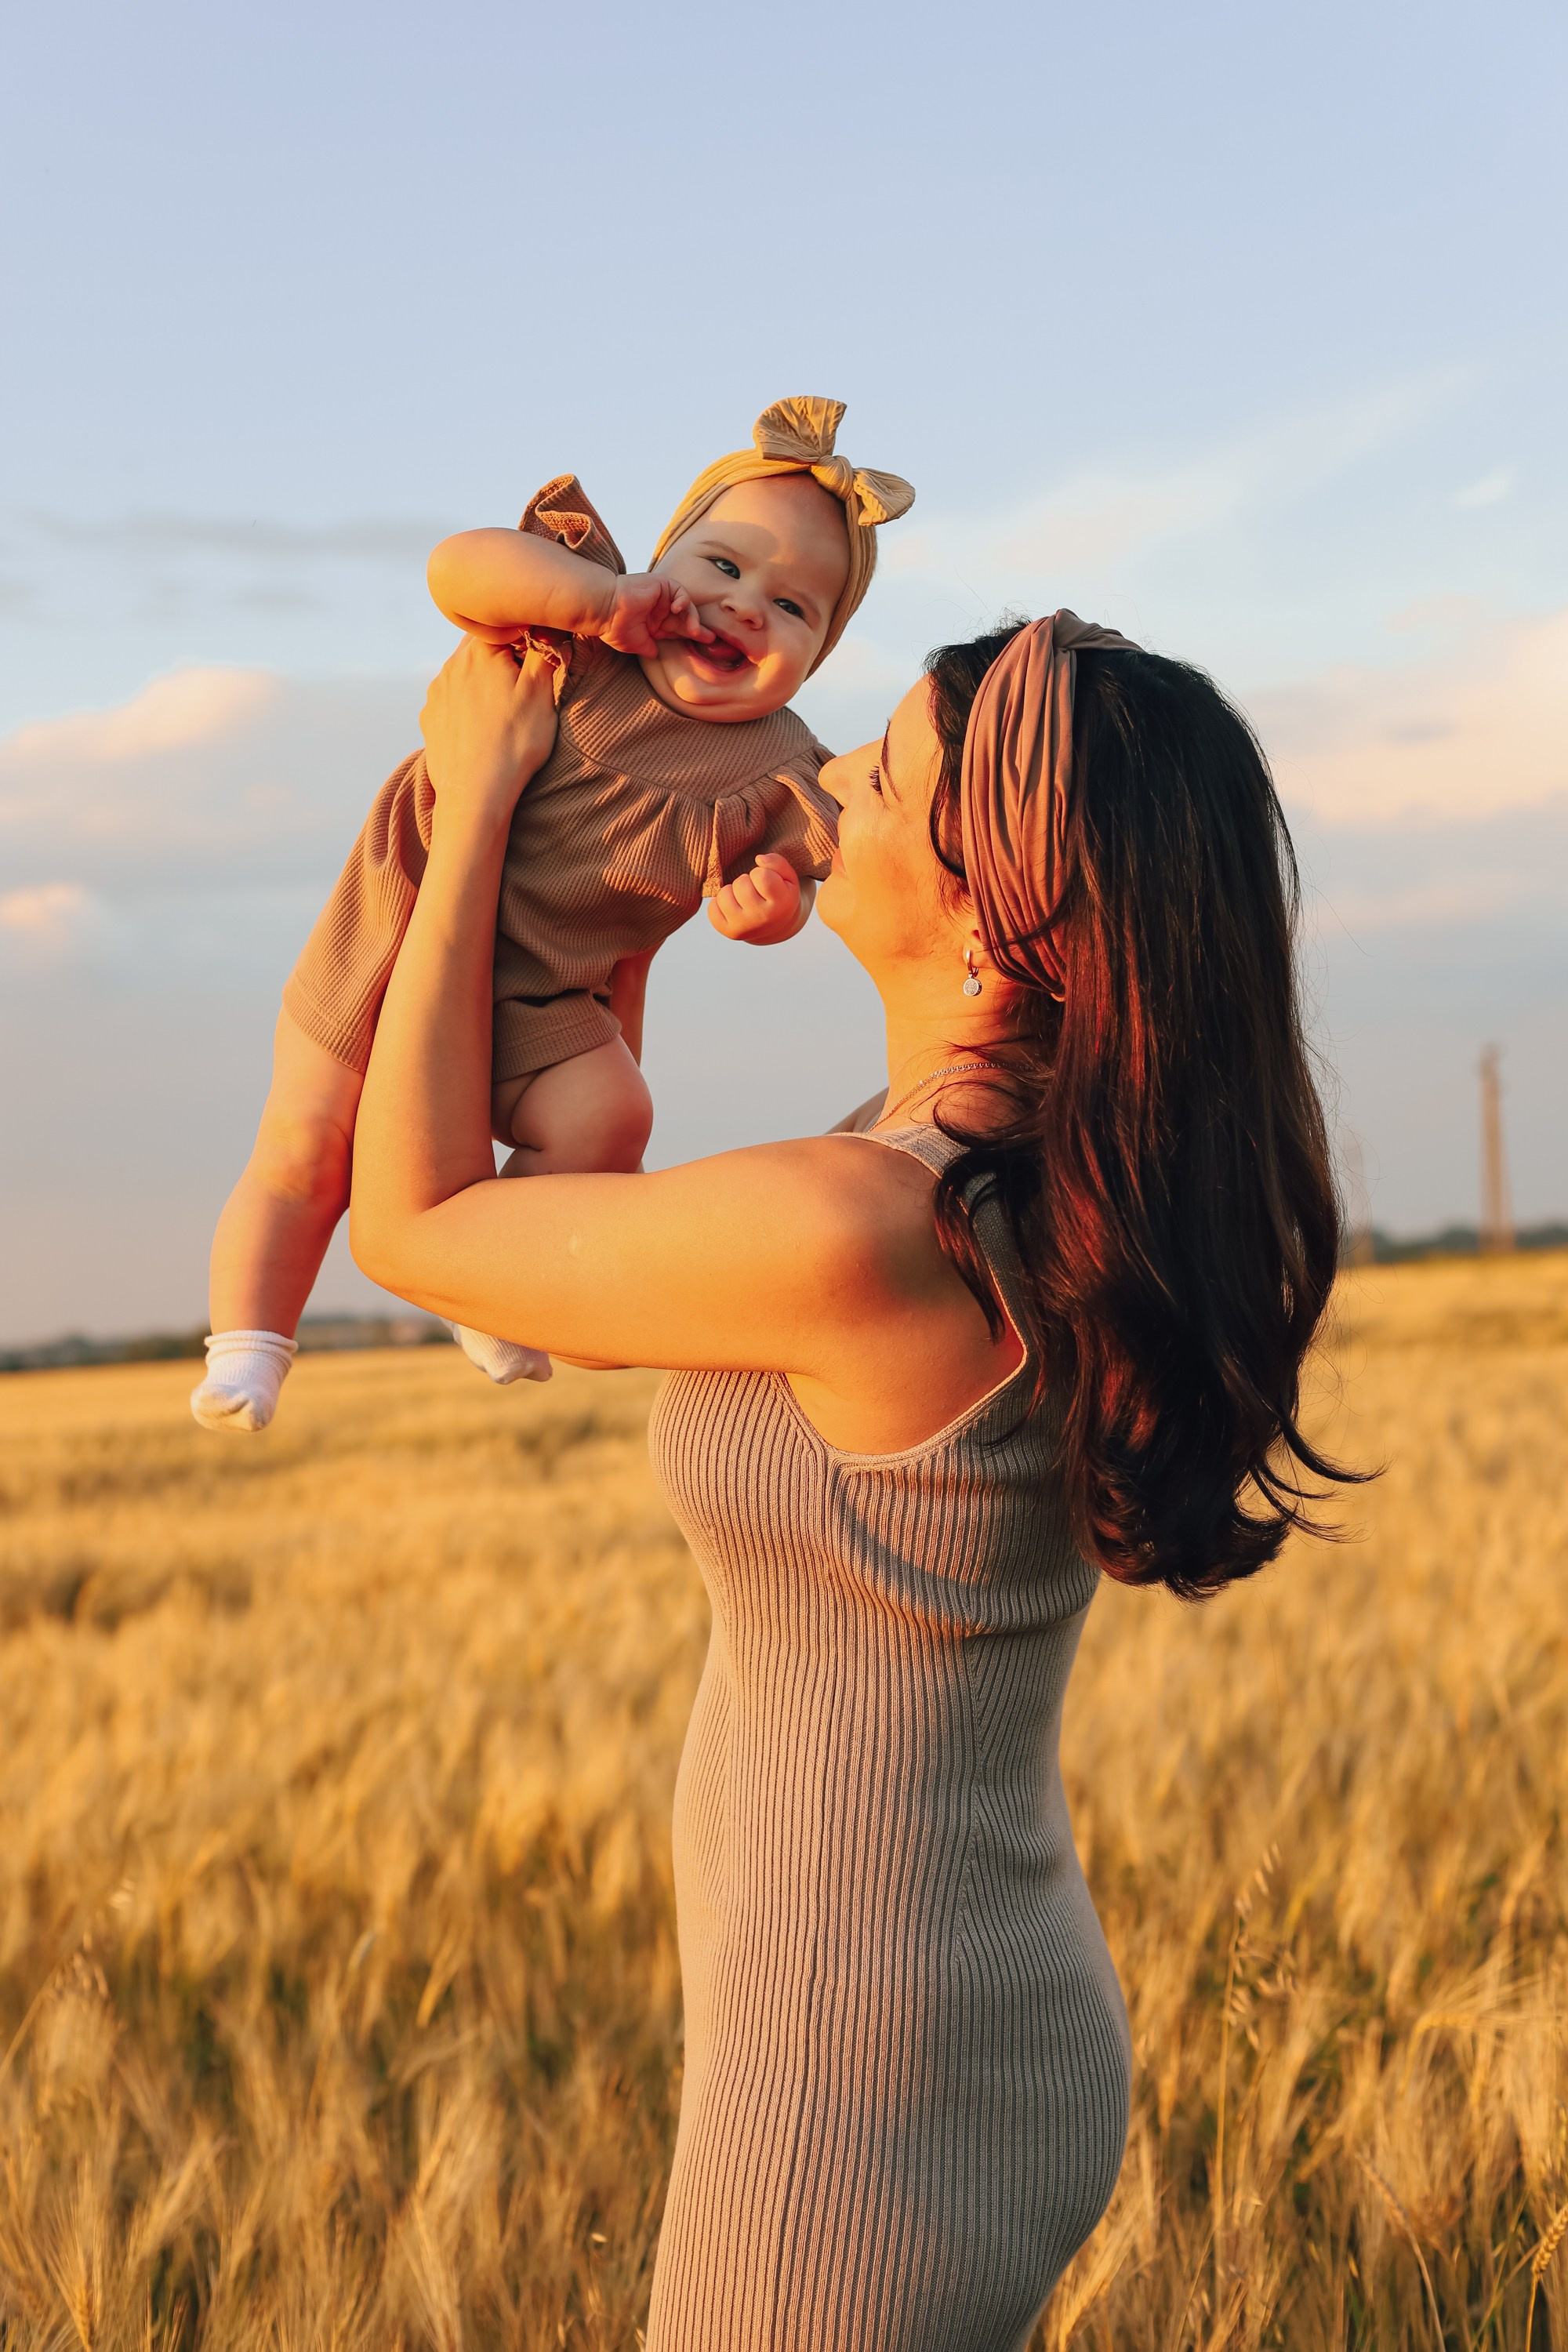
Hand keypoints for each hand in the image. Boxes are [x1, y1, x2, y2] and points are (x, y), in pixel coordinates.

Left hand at [419, 636, 558, 819]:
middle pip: (482, 649)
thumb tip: (547, 628)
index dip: (525, 640)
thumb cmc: (514, 742)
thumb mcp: (542, 692)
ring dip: (483, 683)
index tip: (537, 663)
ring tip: (502, 712)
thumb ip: (544, 652)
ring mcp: (437, 692)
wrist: (476, 793)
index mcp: (480, 650)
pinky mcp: (430, 717)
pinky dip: (467, 706)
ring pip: (465, 674)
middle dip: (502, 661)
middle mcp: (452, 665)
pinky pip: (452, 700)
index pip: (506, 626)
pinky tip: (481, 727)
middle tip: (522, 689)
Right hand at [597, 573, 715, 659]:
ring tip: (694, 630)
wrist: (605, 610)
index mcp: (654, 624)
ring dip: (692, 618)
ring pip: (685, 605)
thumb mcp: (635, 644)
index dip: (690, 636)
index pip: (677, 630)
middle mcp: (659, 610)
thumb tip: (656, 654)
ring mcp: (660, 597)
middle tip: (711, 638)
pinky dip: (683, 599)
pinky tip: (677, 608)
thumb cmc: (615, 627)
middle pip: (685, 619)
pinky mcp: (660, 584)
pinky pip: (679, 590)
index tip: (705, 644)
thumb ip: (648, 648)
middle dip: (698, 628)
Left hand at [708, 854, 805, 945]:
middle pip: (741, 884)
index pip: (761, 876)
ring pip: (723, 894)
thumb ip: (777, 862)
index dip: (761, 872)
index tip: (766, 880)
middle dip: (745, 881)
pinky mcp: (729, 931)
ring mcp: (744, 927)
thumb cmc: (780, 895)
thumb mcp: (788, 878)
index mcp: (781, 904)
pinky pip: (712, 908)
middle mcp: (762, 918)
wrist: (776, 926)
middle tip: (754, 889)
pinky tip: (733, 905)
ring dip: (731, 891)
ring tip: (743, 897)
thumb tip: (758, 859)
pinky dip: (719, 902)